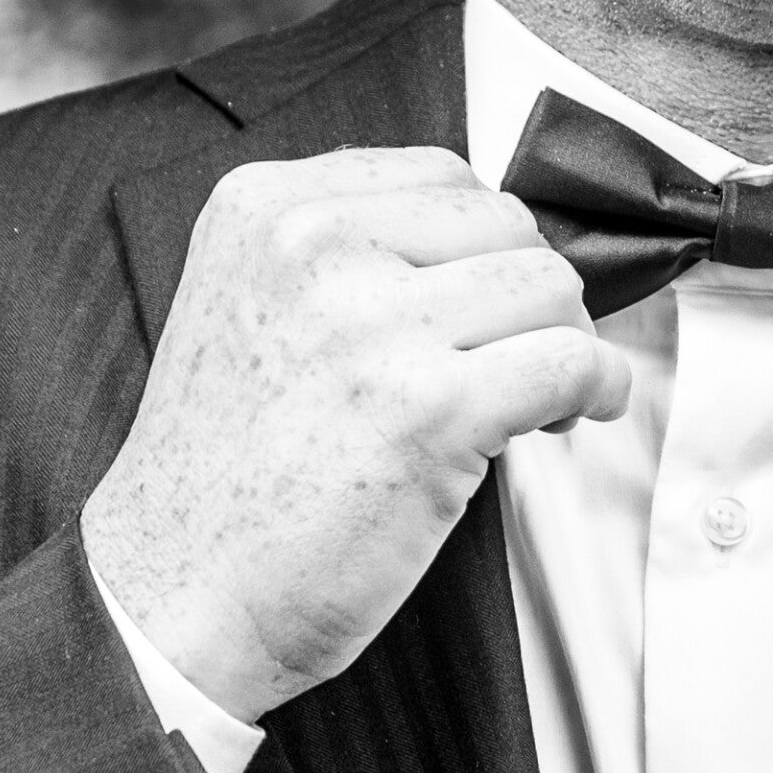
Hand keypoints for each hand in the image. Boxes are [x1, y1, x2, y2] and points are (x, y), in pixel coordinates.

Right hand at [82, 147, 629, 723]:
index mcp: (266, 208)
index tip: (485, 303)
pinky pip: (571, 362)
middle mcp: (314, 247)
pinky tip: (574, 417)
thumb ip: (347, 255)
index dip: (487, 244)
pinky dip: (597, 388)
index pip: (442, 176)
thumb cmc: (227, 475)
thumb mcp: (250, 308)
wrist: (175, 596)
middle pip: (507, 225)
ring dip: (567, 343)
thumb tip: (490, 248)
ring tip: (537, 399)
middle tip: (516, 361)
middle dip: (531, 294)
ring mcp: (372, 325)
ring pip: (549, 288)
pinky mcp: (430, 409)